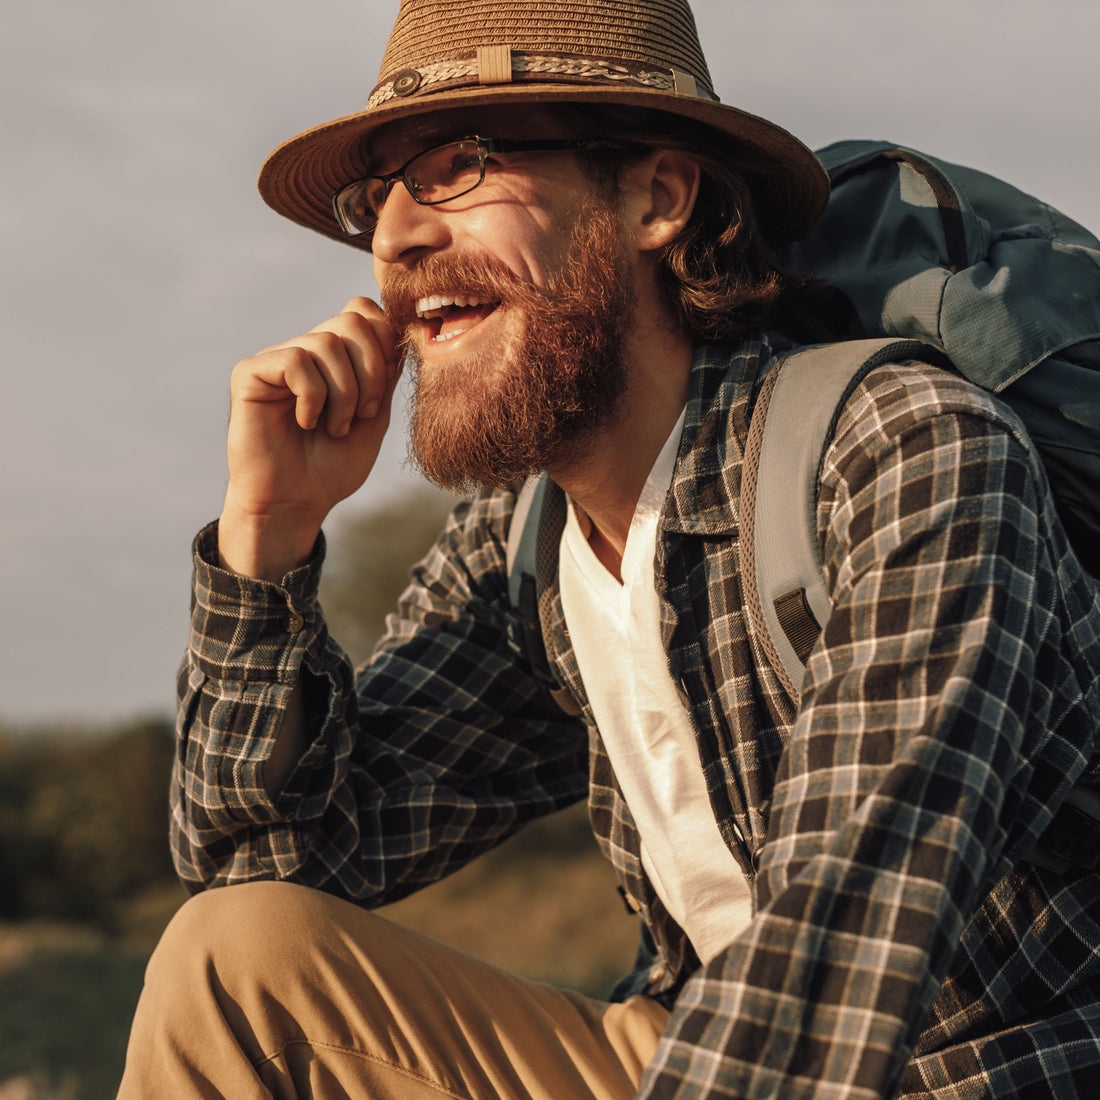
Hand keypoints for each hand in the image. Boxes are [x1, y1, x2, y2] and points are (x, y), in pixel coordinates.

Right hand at [218, 297, 400, 579]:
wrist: (296, 502)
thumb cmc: (333, 466)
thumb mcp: (375, 414)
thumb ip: (385, 371)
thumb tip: (398, 325)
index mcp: (337, 357)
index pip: (367, 313)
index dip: (385, 347)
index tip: (380, 396)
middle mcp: (306, 350)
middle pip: (352, 319)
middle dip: (371, 372)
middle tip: (363, 414)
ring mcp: (278, 358)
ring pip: (327, 343)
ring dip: (344, 394)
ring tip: (334, 427)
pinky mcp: (250, 373)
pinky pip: (295, 361)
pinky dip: (312, 397)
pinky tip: (305, 422)